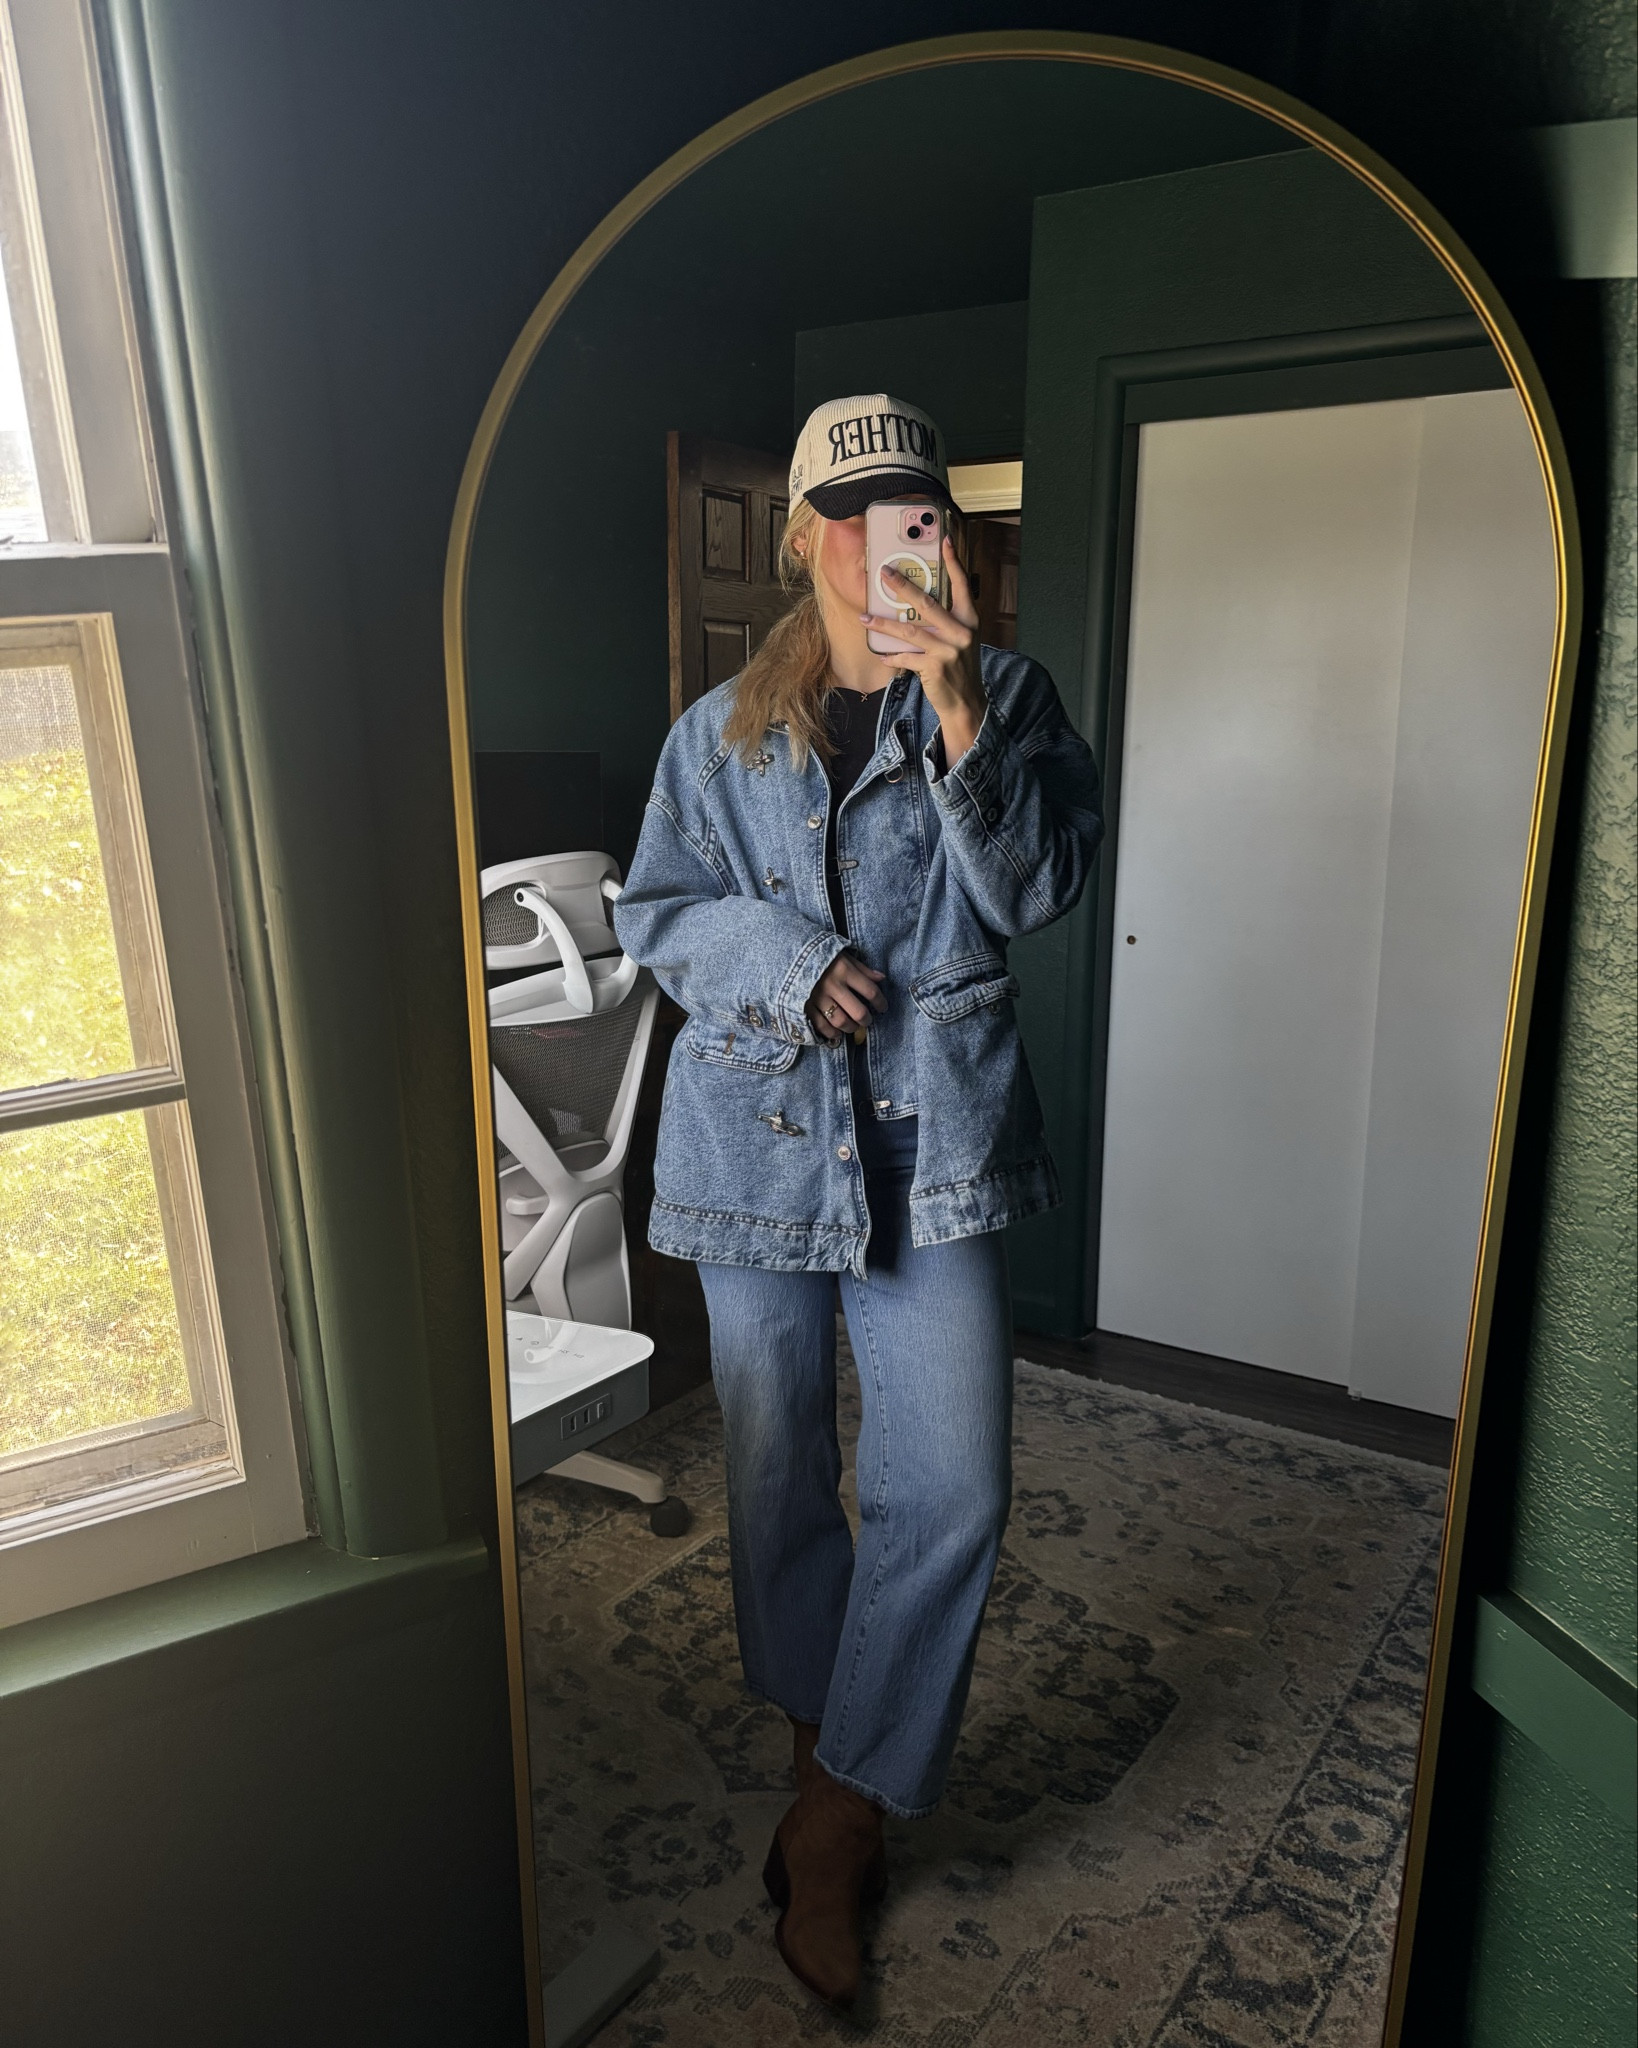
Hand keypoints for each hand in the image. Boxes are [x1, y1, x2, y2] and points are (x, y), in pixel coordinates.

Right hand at [806, 951, 886, 1042]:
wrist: (786, 954)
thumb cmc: (819, 955)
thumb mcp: (842, 956)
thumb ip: (862, 969)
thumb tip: (881, 978)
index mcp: (844, 970)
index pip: (871, 991)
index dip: (881, 1002)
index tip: (882, 1007)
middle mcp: (832, 985)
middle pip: (858, 1012)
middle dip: (866, 1020)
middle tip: (867, 1020)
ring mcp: (817, 997)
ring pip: (841, 1022)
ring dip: (851, 1028)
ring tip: (853, 1026)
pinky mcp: (804, 1006)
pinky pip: (822, 1026)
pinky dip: (832, 1033)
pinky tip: (837, 1032)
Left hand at [862, 534, 984, 761]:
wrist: (966, 702)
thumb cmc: (959, 668)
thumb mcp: (960, 640)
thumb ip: (945, 622)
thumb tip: (914, 604)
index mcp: (969, 620)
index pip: (962, 585)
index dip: (953, 562)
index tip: (944, 540)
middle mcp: (961, 632)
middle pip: (927, 603)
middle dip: (902, 586)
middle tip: (884, 573)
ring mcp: (948, 649)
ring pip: (908, 630)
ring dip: (883, 624)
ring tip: (865, 617)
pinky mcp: (934, 667)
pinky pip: (905, 656)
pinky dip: (891, 655)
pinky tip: (881, 654)